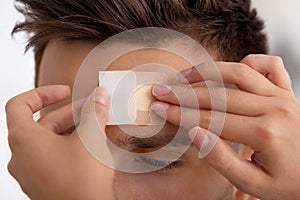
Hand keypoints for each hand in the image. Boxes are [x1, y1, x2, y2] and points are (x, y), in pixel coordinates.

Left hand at [6, 85, 113, 199]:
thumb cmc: (81, 181)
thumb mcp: (90, 138)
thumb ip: (94, 111)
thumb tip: (100, 95)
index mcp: (24, 140)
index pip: (19, 105)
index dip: (43, 93)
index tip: (64, 92)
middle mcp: (21, 156)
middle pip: (41, 122)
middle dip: (69, 112)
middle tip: (92, 109)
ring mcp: (30, 171)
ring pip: (48, 139)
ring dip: (71, 128)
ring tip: (94, 125)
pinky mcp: (43, 182)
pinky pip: (52, 155)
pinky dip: (68, 144)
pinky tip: (88, 144)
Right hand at [151, 54, 299, 199]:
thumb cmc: (288, 183)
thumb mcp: (253, 183)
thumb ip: (221, 158)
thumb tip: (194, 132)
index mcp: (265, 133)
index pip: (211, 119)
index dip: (180, 113)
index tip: (160, 109)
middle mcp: (274, 108)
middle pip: (218, 95)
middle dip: (184, 93)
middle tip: (162, 92)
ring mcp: (282, 95)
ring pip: (238, 72)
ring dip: (207, 72)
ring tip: (183, 77)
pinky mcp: (286, 90)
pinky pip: (268, 65)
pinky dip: (247, 62)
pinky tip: (229, 70)